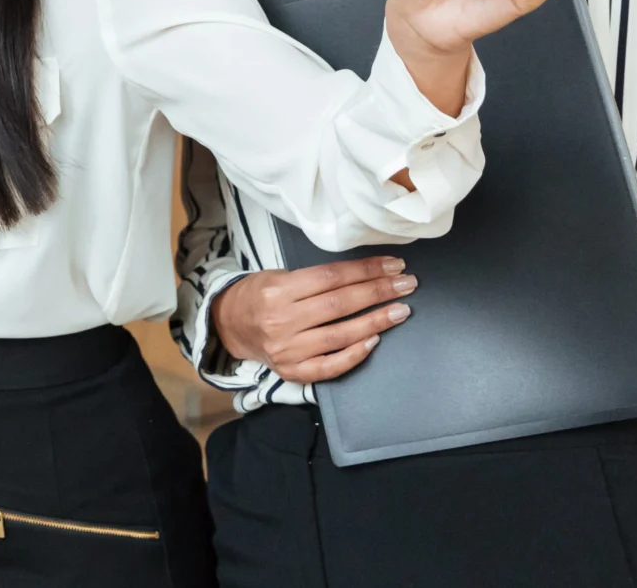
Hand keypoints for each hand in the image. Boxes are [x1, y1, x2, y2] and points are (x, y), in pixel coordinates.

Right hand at [210, 257, 417, 385]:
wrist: (229, 325)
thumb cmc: (260, 296)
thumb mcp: (279, 276)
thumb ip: (315, 280)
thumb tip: (366, 276)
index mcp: (278, 290)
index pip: (331, 277)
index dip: (366, 270)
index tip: (394, 265)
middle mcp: (282, 320)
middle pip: (340, 304)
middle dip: (379, 292)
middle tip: (407, 285)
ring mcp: (288, 349)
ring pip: (340, 335)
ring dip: (376, 322)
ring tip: (401, 310)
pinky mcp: (292, 371)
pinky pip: (330, 366)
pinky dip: (354, 354)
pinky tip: (374, 340)